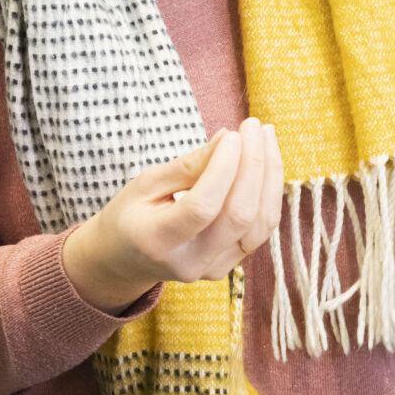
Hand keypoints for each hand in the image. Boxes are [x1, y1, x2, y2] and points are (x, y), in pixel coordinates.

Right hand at [61, 116, 284, 312]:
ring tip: (266, 136)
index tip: (231, 134)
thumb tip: (228, 139)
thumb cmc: (130, 215)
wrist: (125, 260)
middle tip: (253, 126)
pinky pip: (261, 228)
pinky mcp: (230, 264)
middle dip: (253, 164)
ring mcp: (213, 268)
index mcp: (157, 242)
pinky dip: (269, 191)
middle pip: (238, 215)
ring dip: (269, 175)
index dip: (223, 168)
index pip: (202, 207)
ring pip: (259, 222)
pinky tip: (267, 161)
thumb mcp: (146, 183)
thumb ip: (187, 165)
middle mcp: (189, 262)